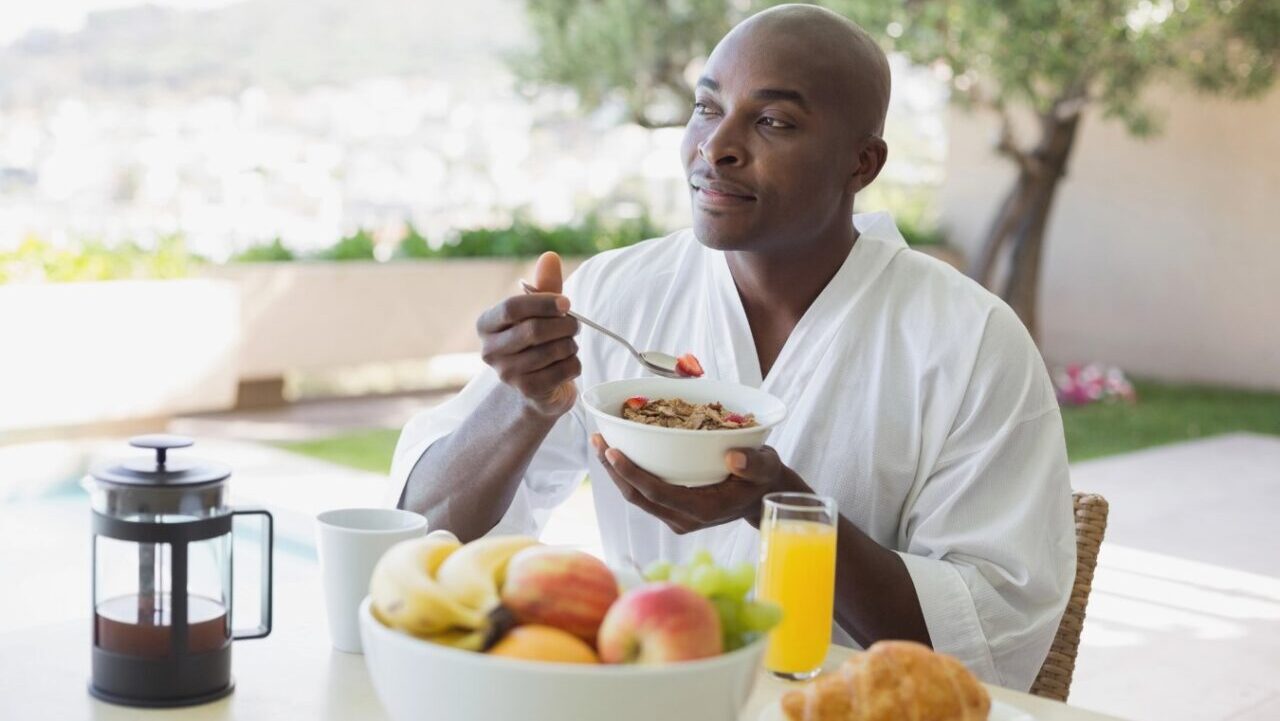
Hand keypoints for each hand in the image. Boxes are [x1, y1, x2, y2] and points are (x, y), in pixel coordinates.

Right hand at [476, 252, 579, 416]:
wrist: (540, 385)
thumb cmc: (538, 341)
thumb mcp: (539, 311)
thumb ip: (544, 286)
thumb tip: (550, 257)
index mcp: (486, 324)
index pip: (511, 307)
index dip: (543, 302)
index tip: (567, 303)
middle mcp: (489, 350)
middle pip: (533, 330)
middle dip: (563, 325)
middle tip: (575, 324)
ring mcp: (506, 374)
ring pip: (552, 351)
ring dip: (570, 344)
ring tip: (569, 344)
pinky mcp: (527, 391)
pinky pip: (563, 370)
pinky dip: (574, 363)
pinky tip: (568, 363)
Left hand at [591, 433, 808, 532]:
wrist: (765, 497)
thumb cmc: (764, 478)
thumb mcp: (766, 466)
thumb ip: (753, 463)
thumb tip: (733, 456)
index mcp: (703, 510)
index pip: (658, 493)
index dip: (632, 474)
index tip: (612, 451)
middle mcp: (684, 519)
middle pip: (638, 496)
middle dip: (613, 470)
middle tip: (597, 440)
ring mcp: (676, 518)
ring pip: (637, 497)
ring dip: (616, 472)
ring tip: (599, 443)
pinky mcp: (673, 512)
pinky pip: (644, 495)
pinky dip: (629, 475)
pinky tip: (618, 453)